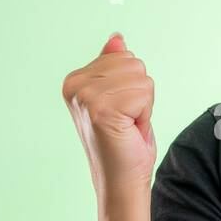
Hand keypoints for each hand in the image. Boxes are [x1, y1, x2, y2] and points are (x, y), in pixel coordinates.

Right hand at [62, 33, 156, 195]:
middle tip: (126, 121)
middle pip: (133, 63)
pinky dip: (146, 115)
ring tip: (128, 126)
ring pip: (141, 78)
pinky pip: (145, 94)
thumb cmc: (123, 142)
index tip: (120, 111)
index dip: (132, 86)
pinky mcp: (101, 110)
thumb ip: (114, 68)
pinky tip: (130, 131)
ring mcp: (86, 97)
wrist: (121, 182)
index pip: (123, 56)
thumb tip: (117, 38)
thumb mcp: (120, 97)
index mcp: (75, 80)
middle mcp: (75, 86)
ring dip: (144, 105)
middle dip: (140, 93)